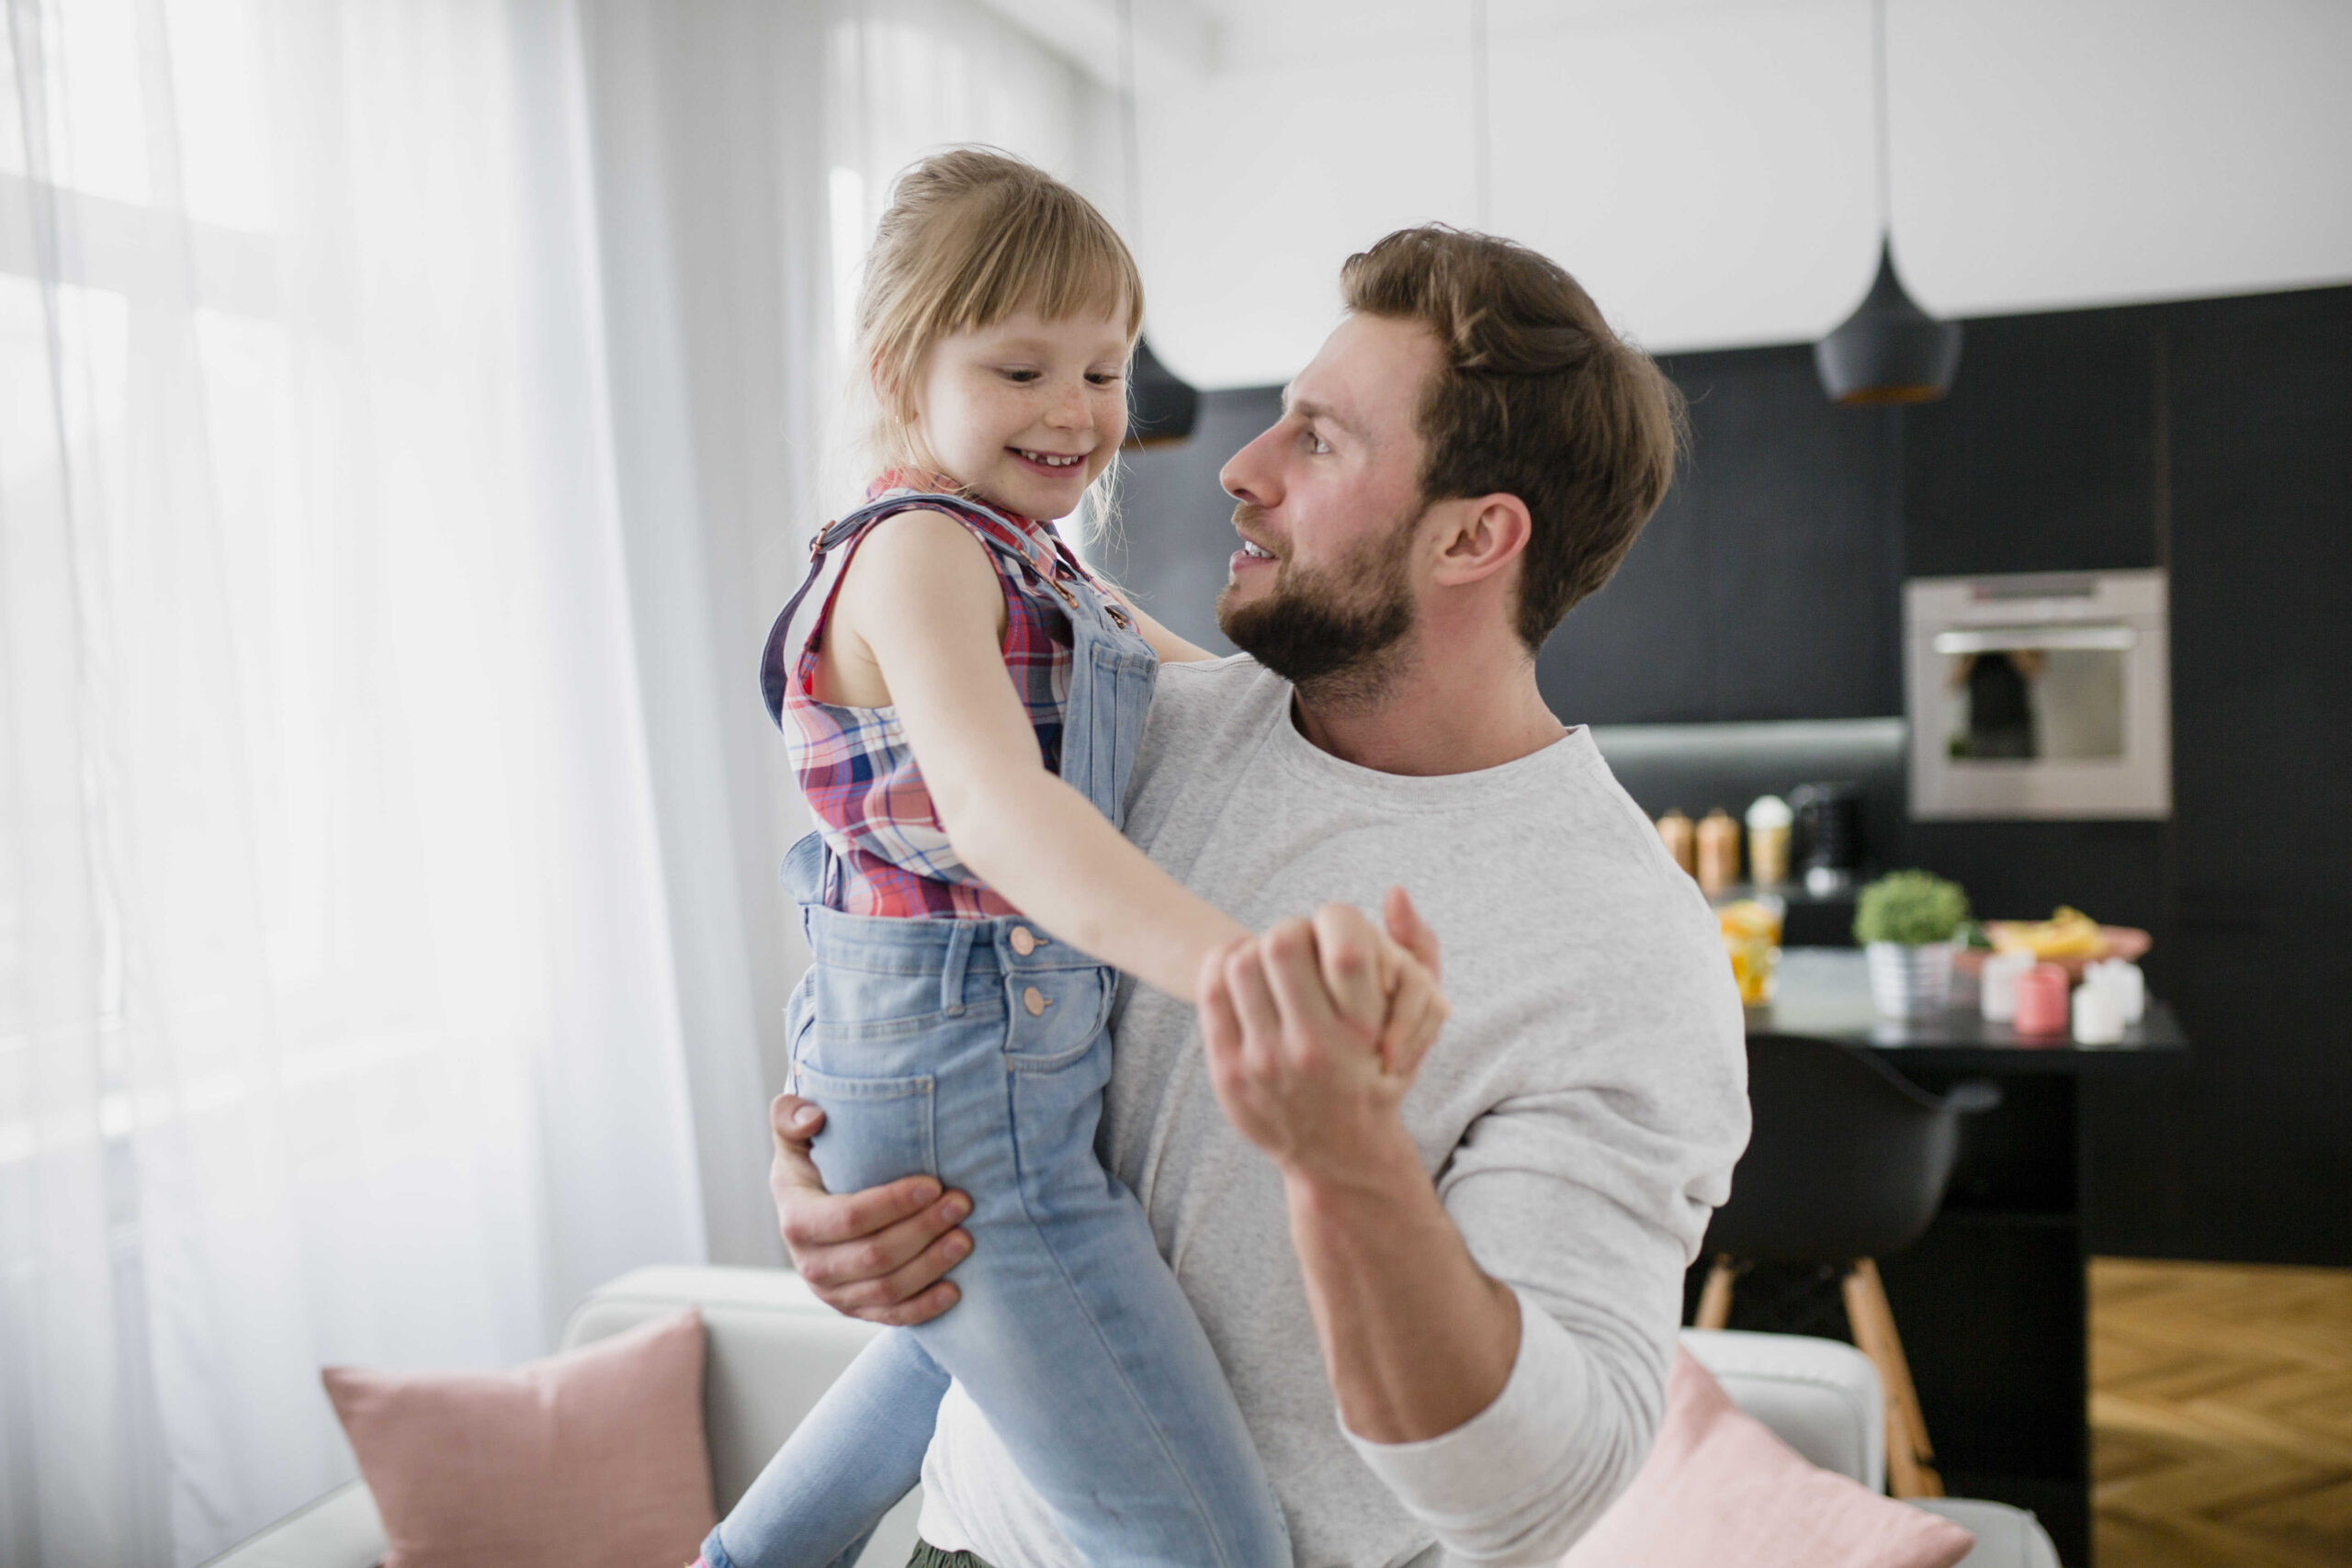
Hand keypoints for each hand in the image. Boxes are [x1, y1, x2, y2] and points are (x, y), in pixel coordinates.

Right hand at [768, 1093, 972, 1325]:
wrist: (812, 1203)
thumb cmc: (814, 1160)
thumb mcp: (795, 1134)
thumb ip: (791, 1115)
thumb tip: (814, 1116)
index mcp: (797, 1218)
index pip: (849, 1218)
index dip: (893, 1203)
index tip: (934, 1184)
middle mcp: (810, 1263)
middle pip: (875, 1257)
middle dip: (923, 1230)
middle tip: (962, 1204)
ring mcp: (832, 1292)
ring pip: (887, 1290)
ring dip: (931, 1266)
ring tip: (966, 1239)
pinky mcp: (854, 1308)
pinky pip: (890, 1317)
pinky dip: (924, 1308)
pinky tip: (956, 1290)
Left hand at [1197, 889, 1448, 1185]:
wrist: (1341, 1155)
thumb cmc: (1383, 1073)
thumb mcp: (1423, 1018)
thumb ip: (1418, 947)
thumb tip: (1394, 890)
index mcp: (1361, 1034)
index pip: (1342, 941)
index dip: (1337, 921)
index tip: (1337, 936)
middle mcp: (1311, 1048)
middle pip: (1282, 941)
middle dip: (1294, 931)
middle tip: (1301, 945)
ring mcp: (1263, 1061)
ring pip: (1242, 963)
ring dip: (1257, 950)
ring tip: (1271, 963)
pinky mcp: (1227, 1071)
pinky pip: (1211, 994)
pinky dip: (1224, 969)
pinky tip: (1243, 973)